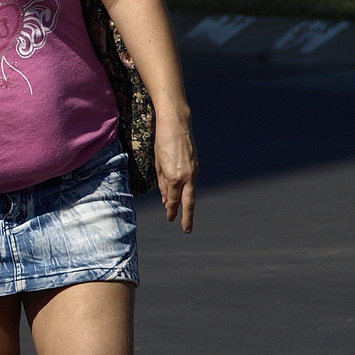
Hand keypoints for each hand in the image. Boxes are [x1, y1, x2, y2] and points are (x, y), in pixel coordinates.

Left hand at [154, 118, 197, 233]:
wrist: (176, 124)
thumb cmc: (162, 142)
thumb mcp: (157, 164)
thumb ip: (161, 183)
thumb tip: (165, 199)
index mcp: (174, 177)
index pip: (172, 200)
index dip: (171, 211)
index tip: (170, 219)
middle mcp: (186, 176)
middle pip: (188, 203)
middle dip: (187, 218)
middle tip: (186, 230)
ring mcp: (194, 171)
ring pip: (191, 193)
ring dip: (187, 205)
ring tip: (184, 215)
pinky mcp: (196, 166)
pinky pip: (192, 183)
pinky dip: (187, 191)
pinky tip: (182, 195)